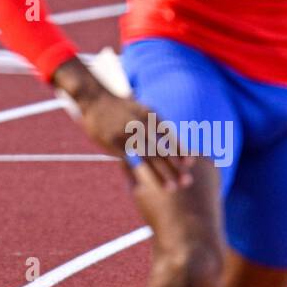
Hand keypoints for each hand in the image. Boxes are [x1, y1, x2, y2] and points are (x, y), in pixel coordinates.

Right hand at [53, 58, 192, 190]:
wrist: (95, 98)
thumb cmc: (120, 106)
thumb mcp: (140, 109)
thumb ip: (154, 123)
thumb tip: (169, 138)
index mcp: (150, 116)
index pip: (169, 136)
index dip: (180, 150)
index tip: (191, 163)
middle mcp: (141, 126)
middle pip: (161, 150)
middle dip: (175, 167)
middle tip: (188, 182)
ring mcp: (127, 135)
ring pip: (147, 158)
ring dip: (160, 174)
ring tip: (171, 188)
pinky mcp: (114, 143)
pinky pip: (127, 161)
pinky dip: (135, 175)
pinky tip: (141, 187)